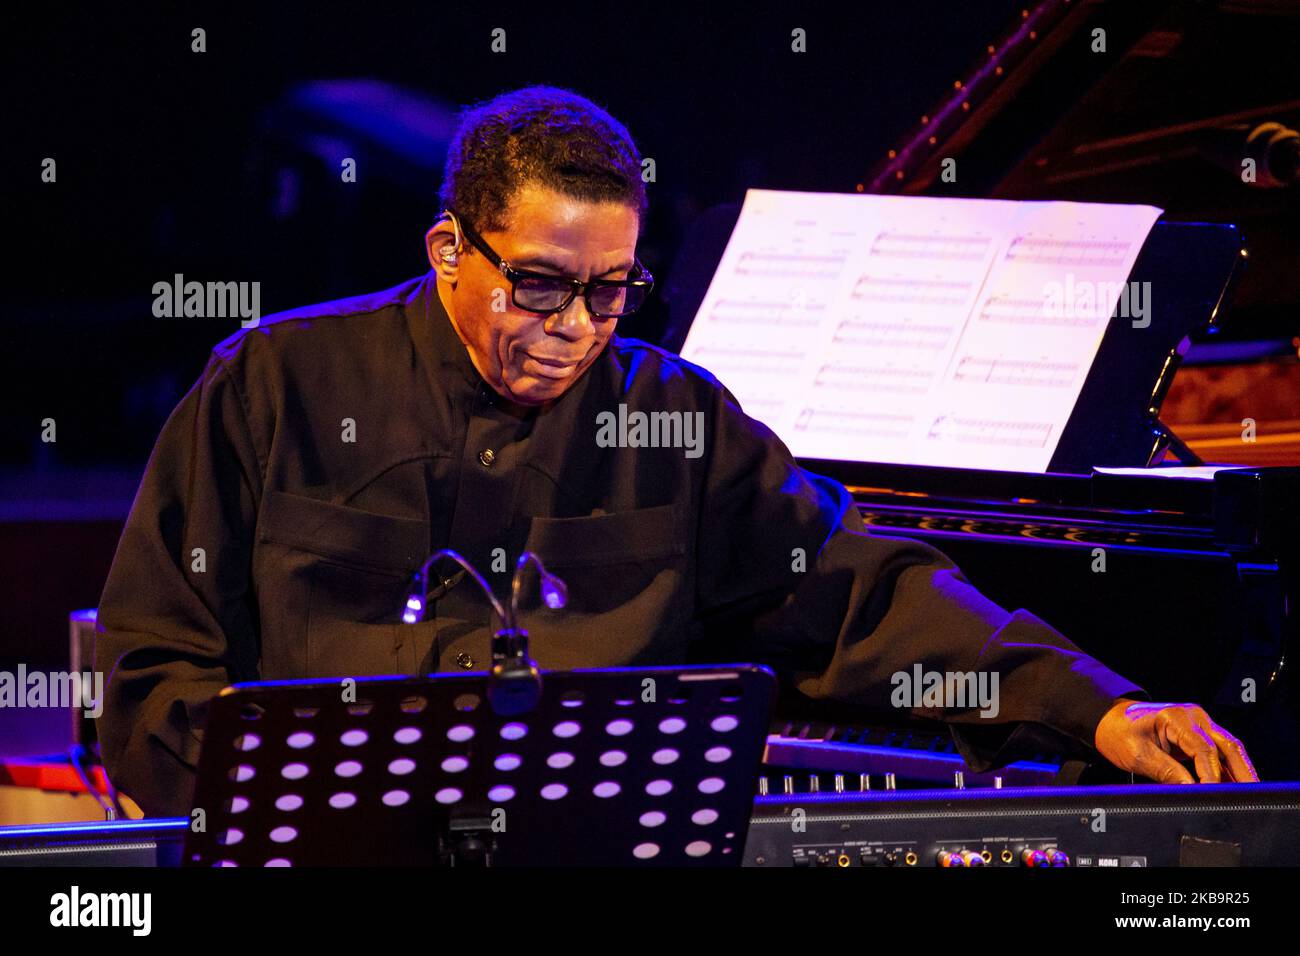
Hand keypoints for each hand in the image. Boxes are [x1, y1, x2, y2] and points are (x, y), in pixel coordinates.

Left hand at [1094, 699, 1258, 782]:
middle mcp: (1194, 716)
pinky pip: (1220, 751)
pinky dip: (1228, 768)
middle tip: (1251, 795)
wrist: (1109, 719)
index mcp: (1176, 717)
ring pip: (1229, 748)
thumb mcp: (1136, 754)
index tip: (1213, 794)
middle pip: (1228, 745)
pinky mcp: (1199, 733)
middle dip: (1242, 771)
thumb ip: (1165, 771)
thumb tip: (1192, 790)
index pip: (1203, 749)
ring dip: (1240, 770)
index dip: (1211, 775)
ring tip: (1250, 794)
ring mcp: (1199, 723)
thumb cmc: (1118, 733)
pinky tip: (1234, 786)